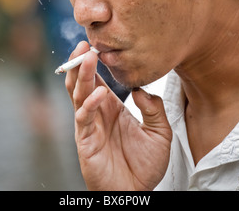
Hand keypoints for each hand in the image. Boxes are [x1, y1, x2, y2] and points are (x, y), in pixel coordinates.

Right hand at [65, 41, 171, 190]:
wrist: (137, 194)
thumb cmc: (145, 166)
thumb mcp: (160, 132)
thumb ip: (155, 108)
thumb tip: (142, 89)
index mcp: (111, 107)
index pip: (96, 79)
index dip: (93, 62)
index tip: (96, 44)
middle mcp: (97, 112)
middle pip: (82, 81)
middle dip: (80, 62)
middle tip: (85, 43)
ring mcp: (89, 126)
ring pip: (78, 94)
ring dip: (80, 75)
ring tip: (87, 57)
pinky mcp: (85, 141)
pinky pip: (83, 117)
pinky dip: (89, 103)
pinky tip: (99, 93)